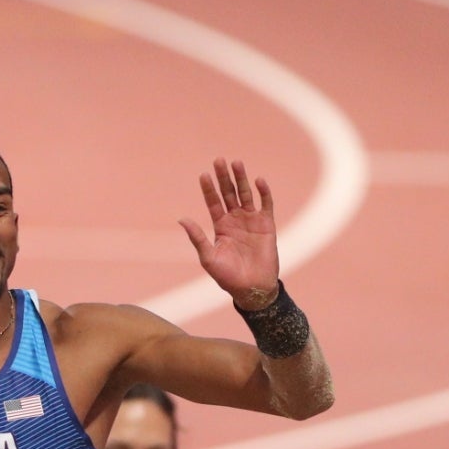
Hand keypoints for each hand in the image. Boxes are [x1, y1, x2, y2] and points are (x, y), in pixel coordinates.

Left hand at [178, 158, 280, 308]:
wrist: (252, 288)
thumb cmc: (228, 277)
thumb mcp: (208, 257)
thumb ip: (197, 238)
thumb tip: (181, 219)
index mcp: (220, 226)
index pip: (213, 202)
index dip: (208, 189)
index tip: (203, 175)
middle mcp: (235, 219)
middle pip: (228, 193)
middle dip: (224, 177)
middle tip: (219, 160)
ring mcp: (251, 220)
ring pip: (245, 194)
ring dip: (241, 179)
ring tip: (236, 163)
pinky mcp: (267, 224)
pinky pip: (266, 204)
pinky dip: (263, 192)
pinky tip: (258, 181)